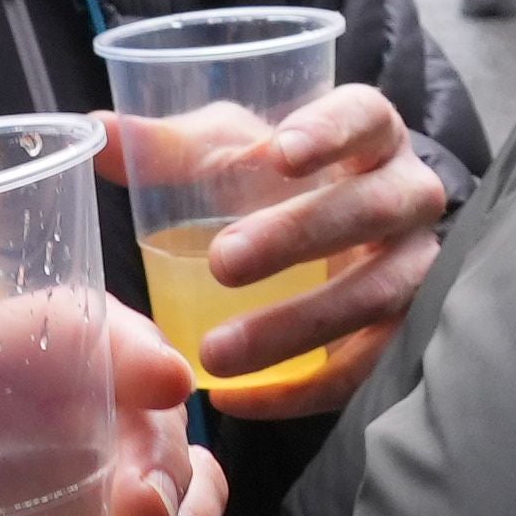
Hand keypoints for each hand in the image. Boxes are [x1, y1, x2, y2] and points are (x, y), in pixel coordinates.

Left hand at [125, 81, 453, 417]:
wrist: (333, 245)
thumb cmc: (275, 184)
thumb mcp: (228, 153)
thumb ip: (171, 146)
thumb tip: (99, 131)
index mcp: (370, 134)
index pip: (364, 116)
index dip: (329, 134)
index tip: (279, 155)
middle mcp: (407, 195)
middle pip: (369, 208)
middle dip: (297, 237)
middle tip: (222, 263)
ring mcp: (417, 267)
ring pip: (377, 295)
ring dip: (297, 326)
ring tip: (217, 352)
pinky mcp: (409, 333)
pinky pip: (368, 367)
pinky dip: (304, 389)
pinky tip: (241, 399)